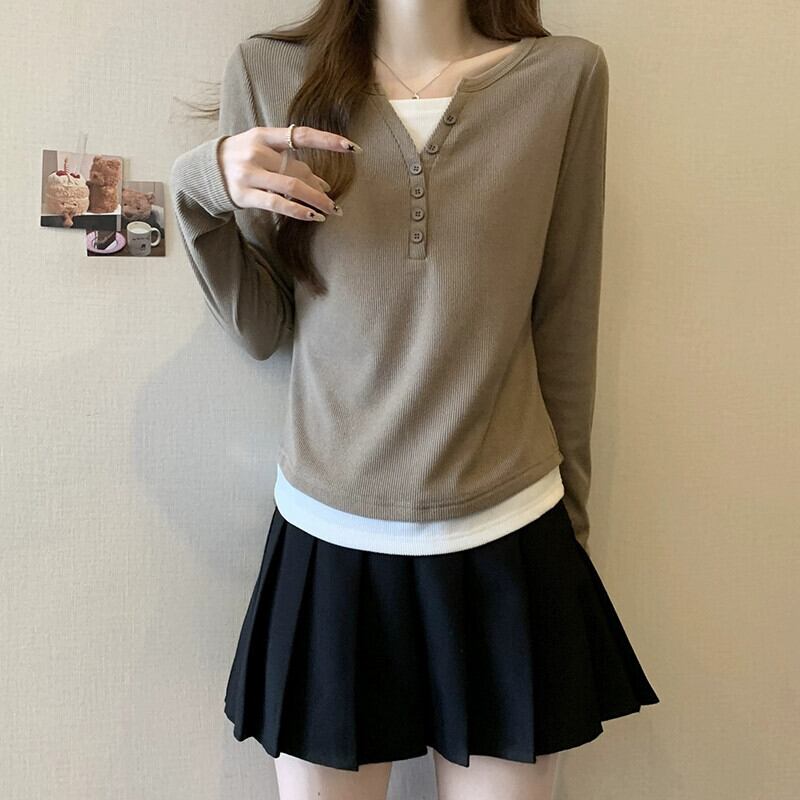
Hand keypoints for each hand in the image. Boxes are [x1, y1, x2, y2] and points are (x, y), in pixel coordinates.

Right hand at [217, 126, 359, 220]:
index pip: (302, 135)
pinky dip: (298, 210)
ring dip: (315, 200)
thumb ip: (292, 164)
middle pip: (298, 168)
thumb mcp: (264, 153)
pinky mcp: (245, 194)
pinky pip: (277, 203)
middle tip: (334, 203)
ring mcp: (249, 173)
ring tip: (330, 211)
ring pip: (292, 186)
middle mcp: (257, 152)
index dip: (328, 140)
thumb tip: (325, 185)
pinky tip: (313, 216)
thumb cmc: (244, 160)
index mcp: (264, 135)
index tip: (352, 147)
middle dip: (318, 187)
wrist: (206, 172)